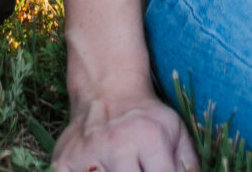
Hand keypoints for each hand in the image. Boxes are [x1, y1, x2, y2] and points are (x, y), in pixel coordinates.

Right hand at [53, 91, 198, 171]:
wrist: (106, 88)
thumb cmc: (146, 117)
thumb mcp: (175, 131)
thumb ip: (189, 166)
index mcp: (148, 138)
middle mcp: (116, 145)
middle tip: (137, 170)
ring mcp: (86, 154)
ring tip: (120, 168)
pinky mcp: (62, 161)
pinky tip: (99, 171)